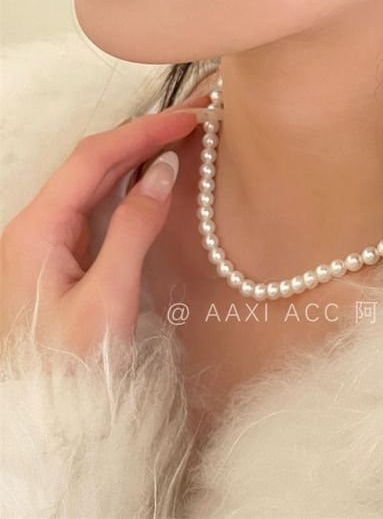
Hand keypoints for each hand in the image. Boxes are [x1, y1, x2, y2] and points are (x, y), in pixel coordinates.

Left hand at [0, 93, 221, 359]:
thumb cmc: (70, 366)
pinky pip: (100, 203)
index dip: (143, 131)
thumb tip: (163, 172)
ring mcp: (50, 240)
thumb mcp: (109, 298)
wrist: (45, 417)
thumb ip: (134, 228)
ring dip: (139, 152)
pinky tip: (157, 173)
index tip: (188, 118)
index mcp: (37, 230)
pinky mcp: (65, 255)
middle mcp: (38, 226)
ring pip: (97, 180)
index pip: (94, 159)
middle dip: (144, 132)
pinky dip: (133, 181)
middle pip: (94, 161)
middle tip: (195, 114)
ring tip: (184, 132)